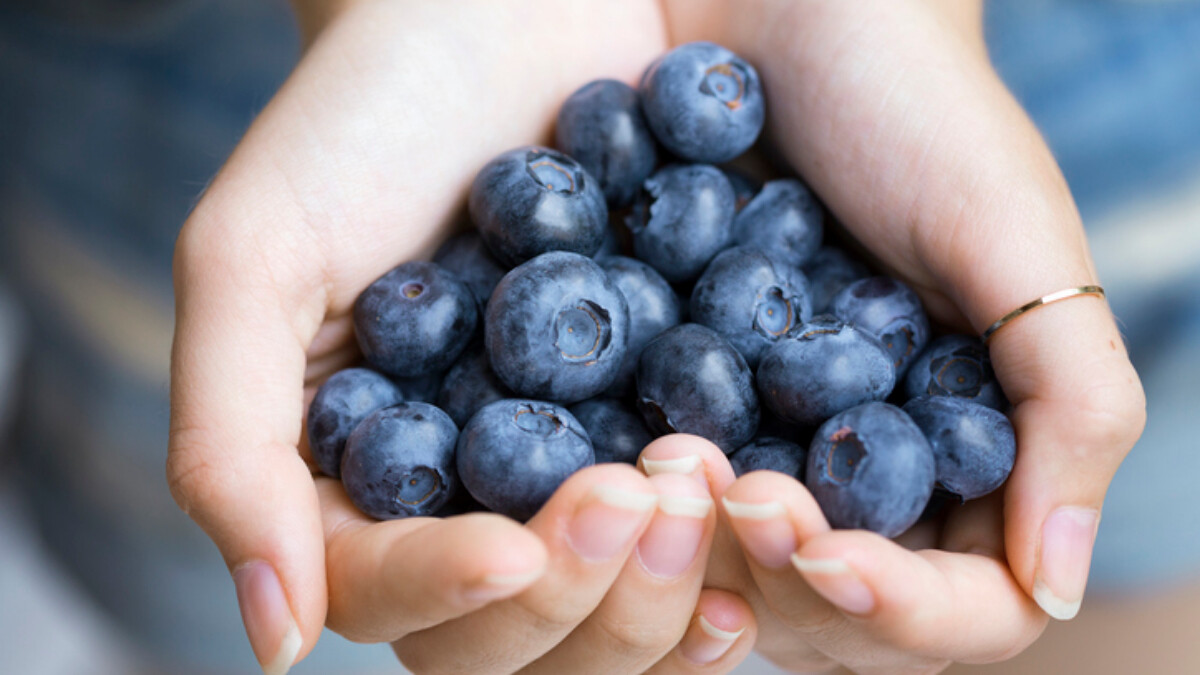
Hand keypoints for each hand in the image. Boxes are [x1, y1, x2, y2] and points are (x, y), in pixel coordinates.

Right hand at [168, 2, 760, 672]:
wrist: (506, 15)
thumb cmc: (363, 118)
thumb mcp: (259, 258)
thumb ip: (230, 446)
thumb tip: (273, 640)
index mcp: (353, 481)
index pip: (388, 596)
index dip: (450, 590)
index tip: (511, 546)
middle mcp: (462, 502)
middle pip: (511, 635)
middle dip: (575, 594)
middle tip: (634, 494)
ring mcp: (567, 475)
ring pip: (612, 617)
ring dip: (661, 586)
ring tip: (700, 490)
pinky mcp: (656, 431)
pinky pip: (697, 538)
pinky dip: (734, 552)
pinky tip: (766, 513)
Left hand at [653, 0, 1145, 671]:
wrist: (794, 19)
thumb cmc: (921, 112)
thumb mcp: (1020, 242)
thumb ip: (1071, 405)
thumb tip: (1056, 581)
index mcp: (976, 454)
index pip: (966, 608)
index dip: (901, 607)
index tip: (825, 546)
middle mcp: (876, 471)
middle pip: (840, 614)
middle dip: (784, 580)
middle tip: (728, 491)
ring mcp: (778, 445)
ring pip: (742, 576)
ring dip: (702, 552)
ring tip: (666, 467)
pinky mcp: (696, 404)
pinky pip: (670, 494)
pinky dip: (646, 499)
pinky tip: (620, 451)